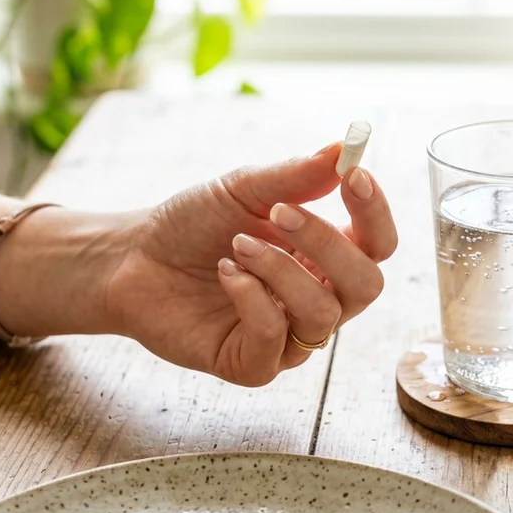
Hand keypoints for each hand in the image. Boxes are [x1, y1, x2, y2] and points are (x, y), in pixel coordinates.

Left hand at [102, 143, 396, 385]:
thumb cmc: (195, 224)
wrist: (134, 258)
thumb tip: (345, 148)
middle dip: (327, 244)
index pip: (378, 243)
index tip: (353, 175)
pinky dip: (252, 299)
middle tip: (281, 213)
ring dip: (280, 270)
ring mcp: (289, 336)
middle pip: (366, 285)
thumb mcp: (244, 189)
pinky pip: (275, 340)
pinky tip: (226, 274)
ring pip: (323, 314)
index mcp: (328, 256)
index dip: (374, 212)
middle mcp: (319, 299)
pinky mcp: (253, 364)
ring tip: (237, 246)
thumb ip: (296, 176)